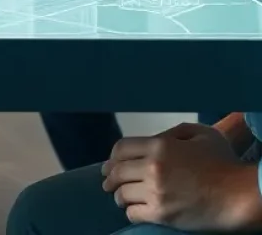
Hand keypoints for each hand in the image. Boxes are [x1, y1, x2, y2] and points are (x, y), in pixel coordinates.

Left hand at [102, 123, 257, 229]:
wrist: (239, 195)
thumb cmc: (223, 163)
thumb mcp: (200, 134)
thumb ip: (173, 133)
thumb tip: (155, 139)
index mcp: (159, 145)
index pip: (121, 148)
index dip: (113, 157)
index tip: (110, 164)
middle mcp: (152, 167)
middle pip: (117, 171)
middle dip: (109, 177)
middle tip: (107, 182)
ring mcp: (156, 191)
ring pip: (122, 193)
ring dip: (119, 196)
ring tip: (120, 198)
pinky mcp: (162, 214)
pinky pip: (134, 213)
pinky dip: (131, 211)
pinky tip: (135, 210)